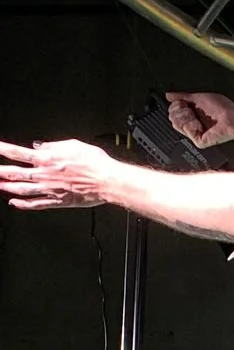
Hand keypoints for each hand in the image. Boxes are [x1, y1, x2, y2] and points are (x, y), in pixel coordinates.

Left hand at [0, 138, 121, 210]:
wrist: (107, 181)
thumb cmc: (94, 162)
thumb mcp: (72, 144)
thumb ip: (52, 145)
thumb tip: (38, 146)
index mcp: (46, 158)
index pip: (17, 152)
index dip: (2, 150)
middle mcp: (44, 174)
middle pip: (14, 173)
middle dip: (0, 172)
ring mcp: (49, 189)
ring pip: (21, 190)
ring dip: (6, 188)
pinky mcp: (58, 201)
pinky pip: (36, 204)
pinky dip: (23, 205)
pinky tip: (14, 203)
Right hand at [165, 90, 233, 147]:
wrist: (233, 118)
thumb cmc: (222, 107)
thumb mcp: (199, 97)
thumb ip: (183, 96)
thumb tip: (169, 95)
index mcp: (193, 113)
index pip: (173, 111)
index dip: (176, 105)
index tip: (182, 102)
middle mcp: (193, 123)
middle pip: (172, 118)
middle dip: (180, 110)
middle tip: (191, 110)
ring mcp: (195, 133)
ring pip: (176, 124)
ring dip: (186, 116)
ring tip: (197, 117)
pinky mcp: (199, 141)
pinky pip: (186, 130)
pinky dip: (192, 124)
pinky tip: (201, 124)